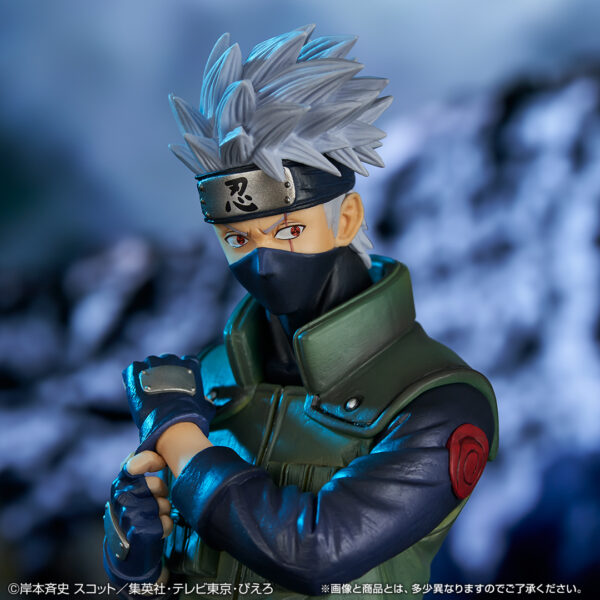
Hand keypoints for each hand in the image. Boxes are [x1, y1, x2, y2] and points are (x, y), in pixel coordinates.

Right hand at [103, 451, 170, 586]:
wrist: (127, 551)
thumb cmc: (136, 511)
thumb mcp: (135, 488)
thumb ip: (142, 466)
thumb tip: (160, 445)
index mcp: (120, 484)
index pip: (133, 465)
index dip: (149, 460)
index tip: (160, 463)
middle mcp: (121, 499)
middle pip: (157, 486)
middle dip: (162, 492)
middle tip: (158, 497)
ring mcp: (129, 517)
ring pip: (163, 505)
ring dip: (164, 510)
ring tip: (155, 515)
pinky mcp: (139, 533)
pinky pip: (166, 523)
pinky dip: (166, 526)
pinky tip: (157, 529)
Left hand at [123, 353, 215, 451]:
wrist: (170, 421)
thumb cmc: (191, 416)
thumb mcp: (207, 407)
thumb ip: (206, 400)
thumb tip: (207, 402)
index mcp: (191, 364)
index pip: (189, 361)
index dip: (183, 372)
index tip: (180, 383)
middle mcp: (172, 359)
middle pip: (167, 361)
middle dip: (164, 372)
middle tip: (161, 389)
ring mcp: (153, 363)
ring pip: (149, 364)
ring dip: (148, 374)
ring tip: (146, 391)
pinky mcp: (137, 370)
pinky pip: (133, 369)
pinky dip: (133, 378)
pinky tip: (135, 390)